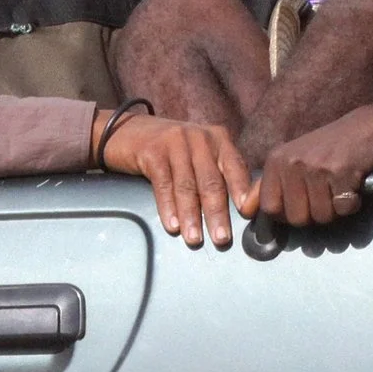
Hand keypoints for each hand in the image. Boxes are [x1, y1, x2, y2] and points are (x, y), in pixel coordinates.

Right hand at [98, 112, 256, 248]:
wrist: (125, 131)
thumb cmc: (170, 150)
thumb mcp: (198, 154)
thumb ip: (217, 173)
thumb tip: (239, 210)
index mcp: (218, 138)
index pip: (236, 167)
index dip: (242, 191)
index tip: (247, 215)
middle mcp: (199, 137)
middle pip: (211, 180)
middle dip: (217, 212)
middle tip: (221, 238)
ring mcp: (175, 142)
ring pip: (187, 185)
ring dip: (191, 216)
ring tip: (194, 239)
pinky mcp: (152, 151)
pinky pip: (163, 184)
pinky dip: (168, 207)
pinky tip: (172, 225)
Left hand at [257, 105, 372, 227]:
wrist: (367, 126)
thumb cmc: (331, 146)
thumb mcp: (294, 159)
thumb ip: (270, 185)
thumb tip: (245, 209)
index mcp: (277, 161)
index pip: (269, 208)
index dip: (286, 215)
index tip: (301, 206)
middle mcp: (293, 163)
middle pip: (297, 218)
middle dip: (315, 214)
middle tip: (325, 194)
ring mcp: (317, 168)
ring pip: (322, 217)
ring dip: (335, 209)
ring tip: (339, 187)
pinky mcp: (342, 173)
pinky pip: (344, 209)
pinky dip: (352, 204)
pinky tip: (353, 185)